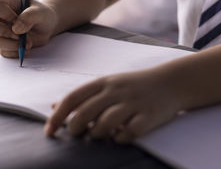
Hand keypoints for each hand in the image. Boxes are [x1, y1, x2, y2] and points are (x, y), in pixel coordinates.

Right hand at [0, 0, 57, 57]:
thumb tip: (16, 29)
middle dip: (4, 32)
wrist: (46, 27)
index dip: (7, 15)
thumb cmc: (42, 15)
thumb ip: (29, 16)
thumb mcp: (40, 13)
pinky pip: (3, 52)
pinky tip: (26, 48)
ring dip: (14, 45)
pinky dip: (16, 52)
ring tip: (29, 43)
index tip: (20, 20)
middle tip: (20, 35)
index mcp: (6, 2)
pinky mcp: (2, 44)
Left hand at [44, 69, 179, 142]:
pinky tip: (120, 136)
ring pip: (104, 125)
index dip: (57, 116)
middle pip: (84, 114)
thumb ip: (82, 95)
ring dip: (97, 134)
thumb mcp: (106, 84)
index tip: (49, 131)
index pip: (72, 99)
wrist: (171, 81)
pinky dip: (120, 139)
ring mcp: (133, 103)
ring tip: (99, 133)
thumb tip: (54, 106)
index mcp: (103, 83)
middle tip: (76, 133)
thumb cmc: (133, 85)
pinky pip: (128, 133)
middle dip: (75, 128)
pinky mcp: (149, 116)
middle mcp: (115, 91)